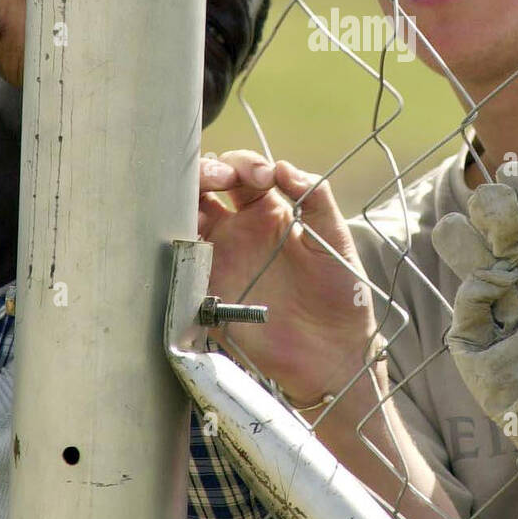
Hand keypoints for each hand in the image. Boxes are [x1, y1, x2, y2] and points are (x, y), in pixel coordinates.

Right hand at [197, 150, 382, 406]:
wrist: (334, 354)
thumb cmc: (340, 295)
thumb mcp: (335, 238)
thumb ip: (316, 197)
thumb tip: (283, 167)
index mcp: (270, 213)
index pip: (244, 173)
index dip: (246, 164)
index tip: (263, 177)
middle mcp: (240, 231)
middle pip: (207, 187)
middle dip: (210, 170)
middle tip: (225, 177)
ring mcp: (221, 260)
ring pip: (187, 216)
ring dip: (187, 197)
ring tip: (203, 194)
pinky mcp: (208, 291)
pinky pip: (181, 262)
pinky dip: (177, 240)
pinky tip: (187, 230)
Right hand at [432, 161, 517, 518]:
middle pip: (508, 230)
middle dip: (498, 207)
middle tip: (498, 203)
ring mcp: (506, 313)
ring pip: (477, 257)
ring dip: (470, 233)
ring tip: (471, 220)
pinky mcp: (479, 347)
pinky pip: (469, 306)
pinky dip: (475, 289)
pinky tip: (491, 285)